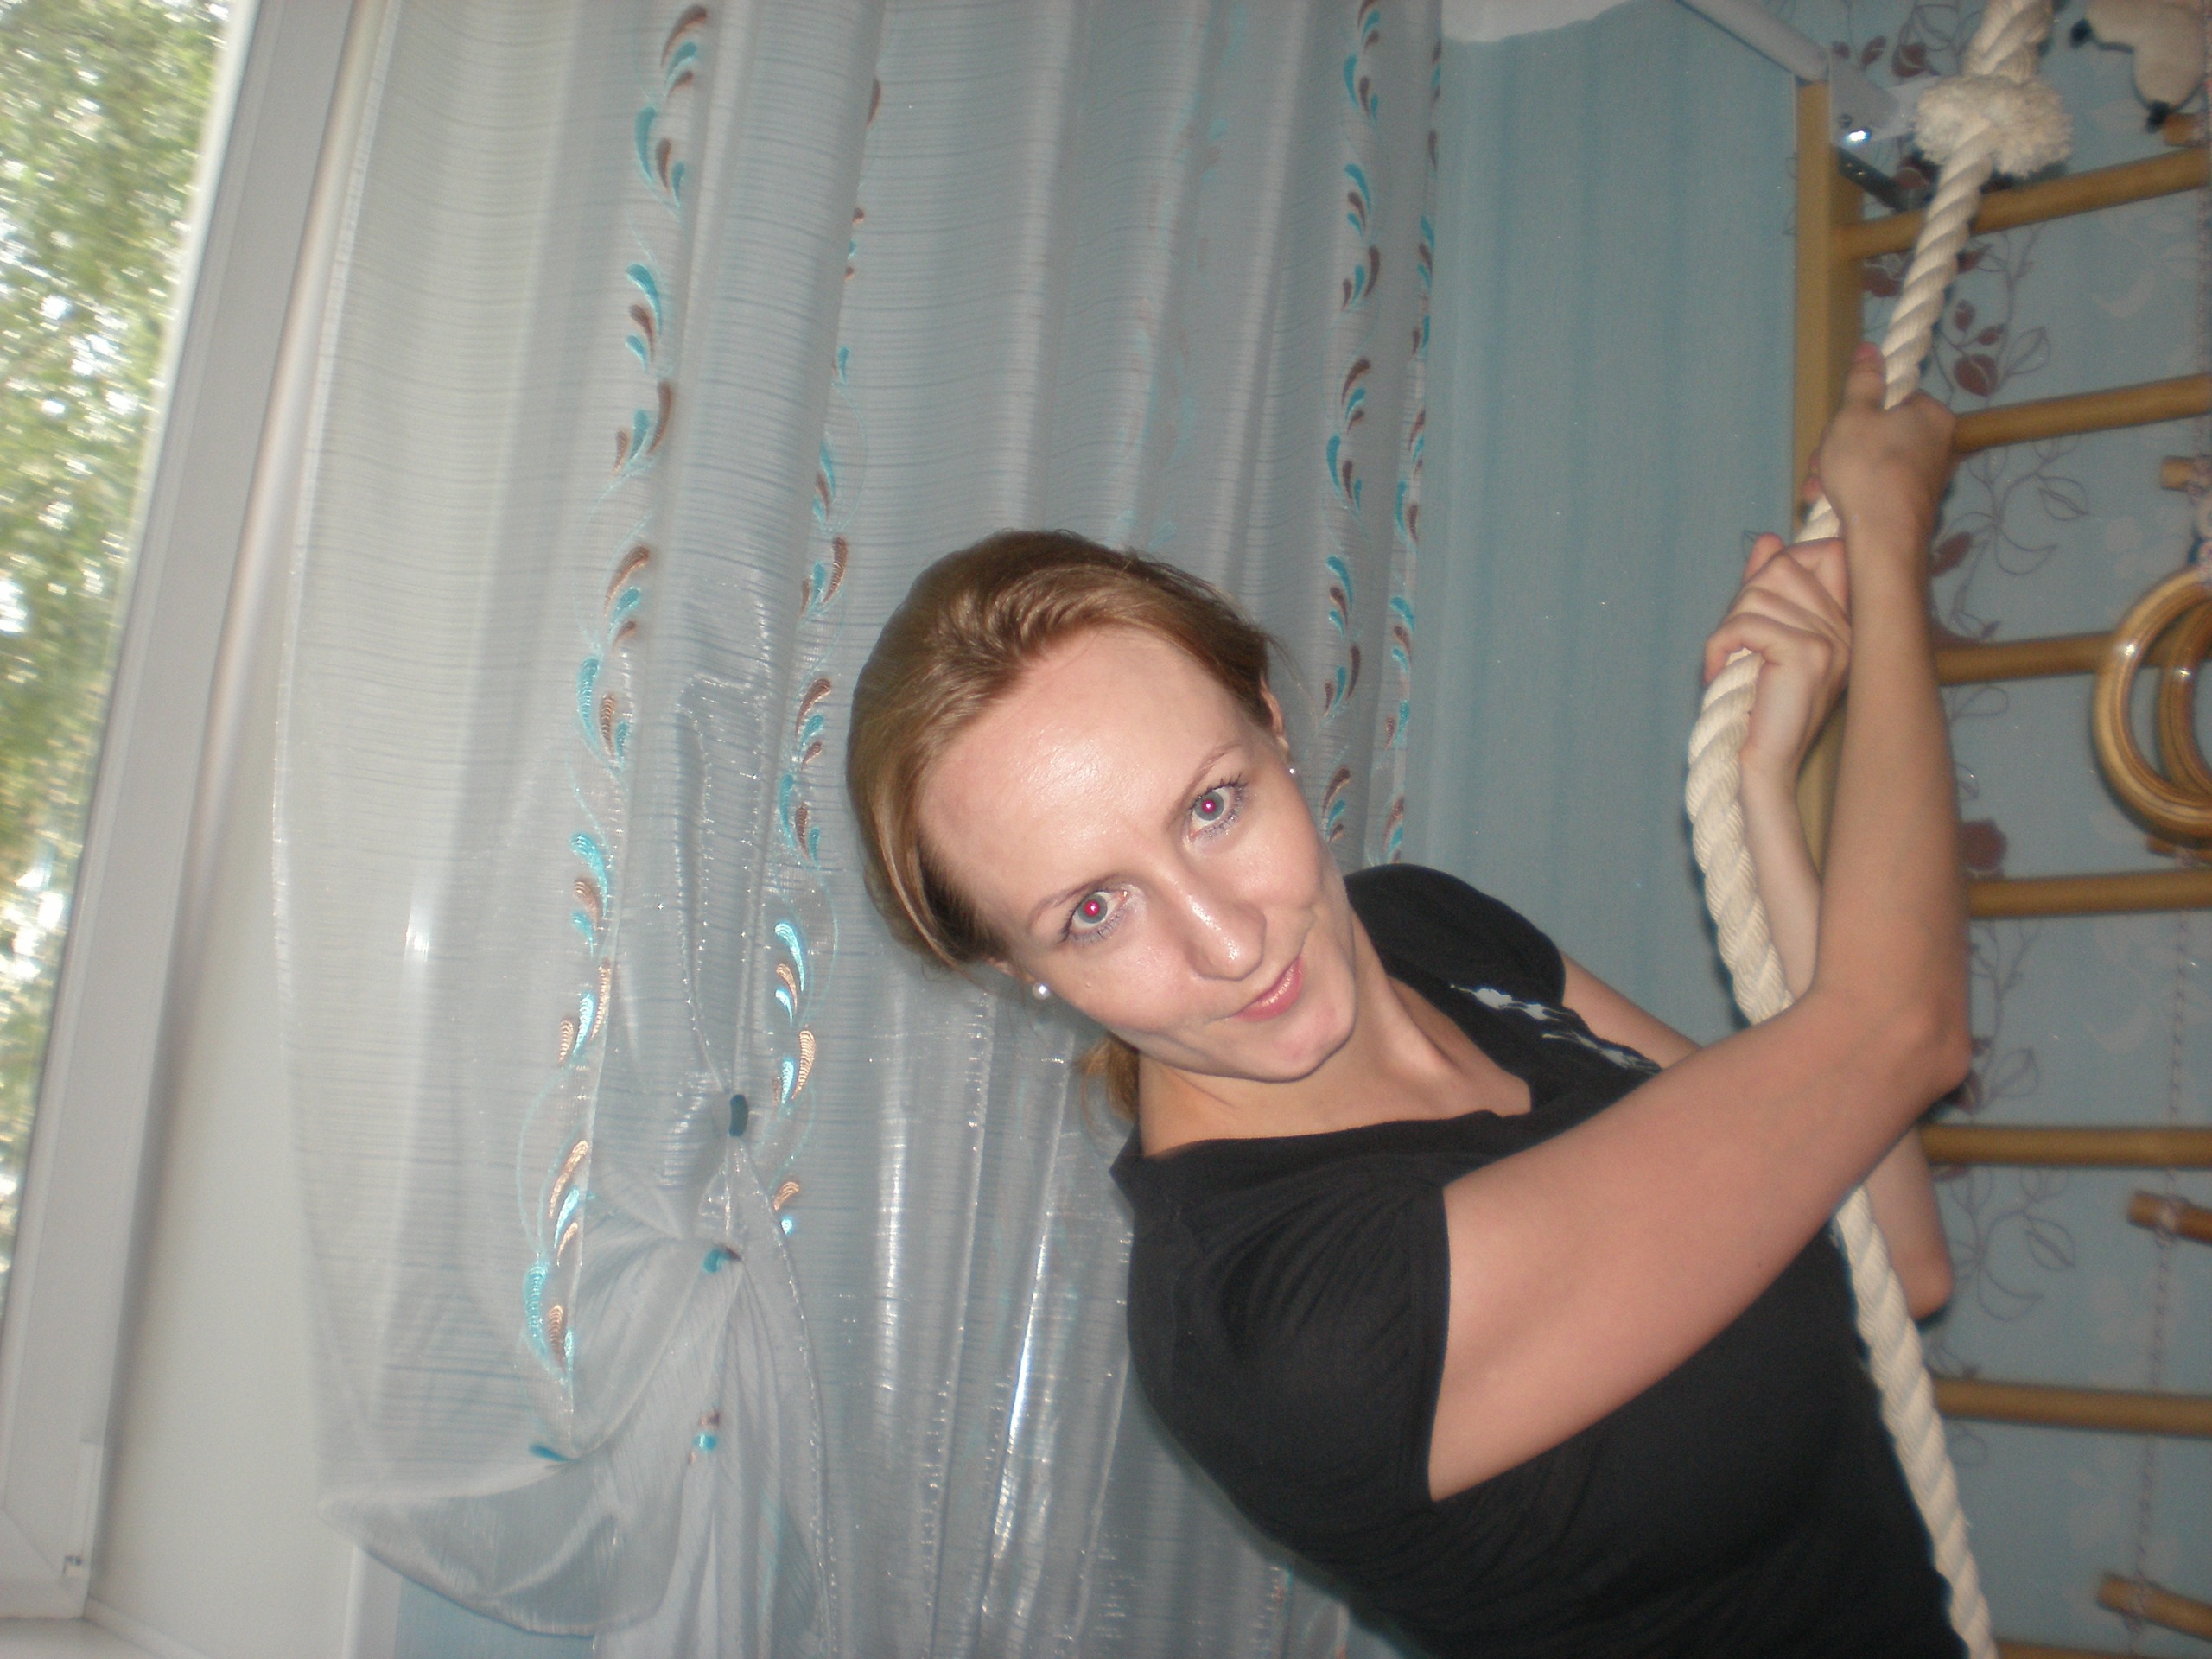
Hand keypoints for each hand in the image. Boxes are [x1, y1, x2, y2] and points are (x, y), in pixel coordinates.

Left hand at [1703, 533, 1849, 785]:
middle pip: (1783, 566)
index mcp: (1845, 623)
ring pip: (1759, 594)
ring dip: (1728, 627)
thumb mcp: (1760, 638)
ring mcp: (1833, 641)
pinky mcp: (1809, 655)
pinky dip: (1718, 646)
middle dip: (1743, 597)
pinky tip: (1716, 671)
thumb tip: (1769, 539)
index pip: (1825, 550)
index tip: (1753, 598)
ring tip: (1729, 662)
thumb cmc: (1758, 706)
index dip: (1782, 562)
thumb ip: (1767, 589)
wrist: (1763, 766)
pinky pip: (1747, 625)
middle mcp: (1848, 629)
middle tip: (1733, 642)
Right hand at [1805, 343, 1954, 545]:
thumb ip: (1862, 381)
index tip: (1836, 429)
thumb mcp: (1854, 415)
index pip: (1891, 399)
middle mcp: (1936, 444)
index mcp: (1930, 414)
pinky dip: (1850, 491)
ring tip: (1818, 488)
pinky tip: (1828, 502)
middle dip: (1839, 448)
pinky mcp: (1910, 504)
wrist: (1884, 536)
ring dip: (1836, 471)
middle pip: (1877, 432)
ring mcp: (1924, 477)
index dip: (1856, 412)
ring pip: (1870, 462)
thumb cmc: (1869, 467)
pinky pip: (1874, 486)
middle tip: (1822, 460)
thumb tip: (1870, 347)